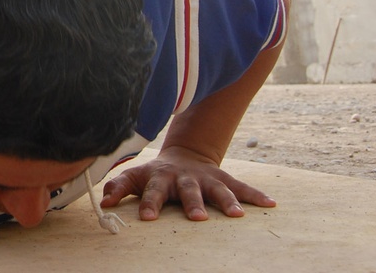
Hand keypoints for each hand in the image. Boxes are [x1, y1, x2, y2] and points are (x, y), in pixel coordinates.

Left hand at [100, 145, 275, 221]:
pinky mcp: (224, 179)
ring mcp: (206, 178)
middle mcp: (184, 178)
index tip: (147, 218)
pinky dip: (256, 195)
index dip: (148, 203)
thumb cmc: (155, 174)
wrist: (183, 156)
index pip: (152, 191)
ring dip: (227, 201)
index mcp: (161, 178)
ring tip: (238, 215)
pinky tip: (271, 204)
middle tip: (197, 218)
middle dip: (192, 203)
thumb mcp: (135, 177)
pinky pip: (242, 187)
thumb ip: (119, 187)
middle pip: (188, 191)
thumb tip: (105, 203)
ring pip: (218, 189)